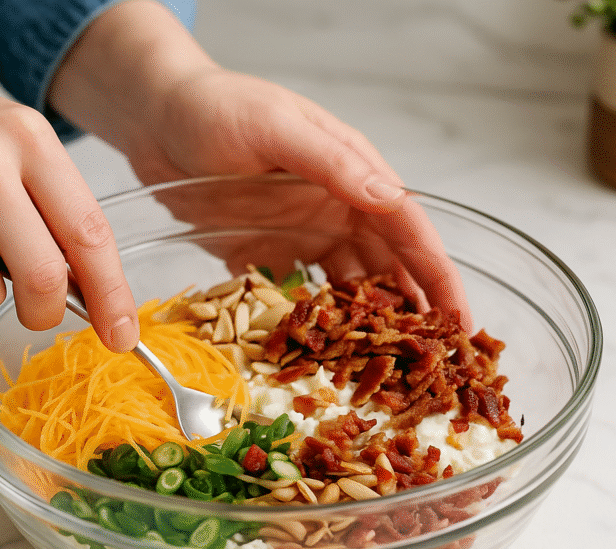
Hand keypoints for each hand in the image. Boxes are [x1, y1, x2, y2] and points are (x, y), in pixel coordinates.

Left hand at [48, 0, 472, 331]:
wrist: (155, 117)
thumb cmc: (218, 107)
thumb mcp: (278, 126)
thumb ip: (331, 162)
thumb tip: (390, 199)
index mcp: (353, 174)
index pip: (409, 231)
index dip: (439, 279)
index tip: (460, 323)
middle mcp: (337, 208)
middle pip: (390, 268)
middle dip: (416, 314)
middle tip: (436, 366)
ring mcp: (303, 234)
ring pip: (350, 289)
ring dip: (370, 327)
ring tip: (388, 372)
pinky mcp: (268, 254)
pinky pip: (300, 297)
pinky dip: (316, 325)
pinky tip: (324, 356)